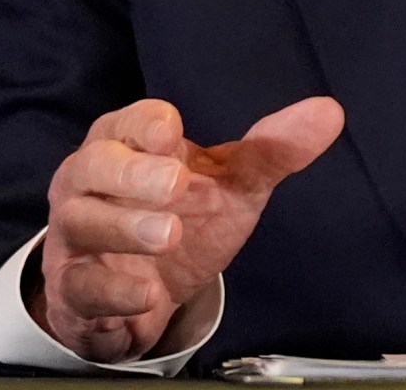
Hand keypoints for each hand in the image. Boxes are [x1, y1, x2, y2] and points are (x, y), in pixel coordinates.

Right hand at [30, 95, 344, 361]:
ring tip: (169, 233)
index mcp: (128, 143)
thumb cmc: (184, 216)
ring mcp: (77, 236)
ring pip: (82, 222)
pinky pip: (82, 287)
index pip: (129, 121)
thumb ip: (274, 150)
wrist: (145, 293)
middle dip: (133, 171)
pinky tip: (146, 293)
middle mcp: (92, 182)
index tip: (174, 132)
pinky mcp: (76, 289)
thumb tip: (329, 112)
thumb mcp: (232, 183)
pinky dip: (114, 291)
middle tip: (176, 183)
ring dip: (125, 227)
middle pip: (93, 164)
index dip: (148, 124)